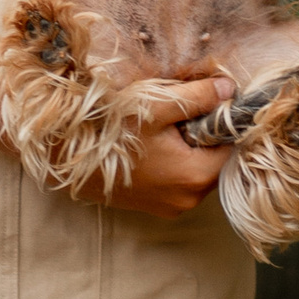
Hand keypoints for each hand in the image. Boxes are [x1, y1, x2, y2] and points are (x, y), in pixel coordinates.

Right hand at [93, 74, 235, 219]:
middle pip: (215, 160)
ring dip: (189, 150)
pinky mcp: (158, 208)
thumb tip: (228, 90)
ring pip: (198, 171)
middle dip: (203, 136)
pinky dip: (175, 164)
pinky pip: (180, 183)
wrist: (69, 161)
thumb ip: (198, 97)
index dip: (221, 122)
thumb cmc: (112, 133)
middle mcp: (189, 199)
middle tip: (178, 117)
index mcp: (196, 176)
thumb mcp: (157, 106)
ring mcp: (173, 207)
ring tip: (163, 131)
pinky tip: (153, 148)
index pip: (230, 146)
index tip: (203, 105)